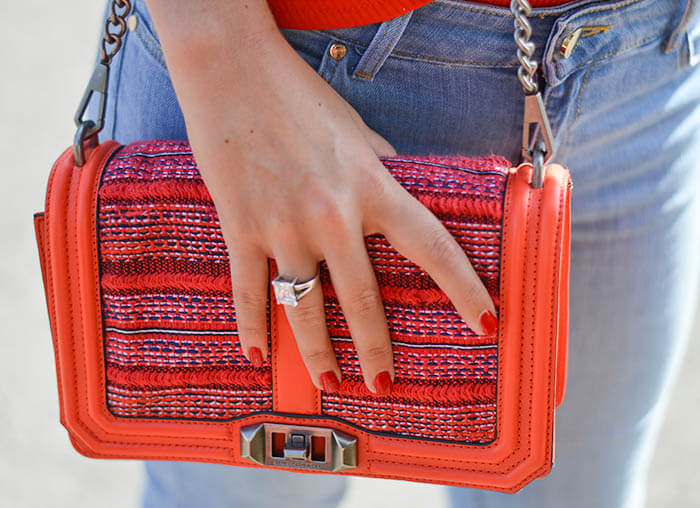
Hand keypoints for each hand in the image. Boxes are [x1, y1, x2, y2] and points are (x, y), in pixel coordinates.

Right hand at [147, 0, 497, 393]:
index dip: (464, 290)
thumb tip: (398, 191)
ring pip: (305, 308)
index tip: (485, 323)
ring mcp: (285, 226)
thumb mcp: (358, 132)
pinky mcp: (241, 228)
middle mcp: (334, 216)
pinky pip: (248, 291)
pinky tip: (259, 357)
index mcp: (374, 188)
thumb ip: (381, 171)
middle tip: (384, 385)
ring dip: (317, 354)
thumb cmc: (300, 97)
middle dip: (377, 350)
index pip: (433, 248)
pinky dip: (252, 328)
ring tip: (330, 381)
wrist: (233, 71)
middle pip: (364, 299)